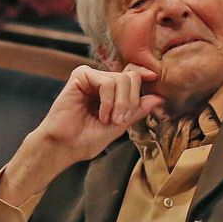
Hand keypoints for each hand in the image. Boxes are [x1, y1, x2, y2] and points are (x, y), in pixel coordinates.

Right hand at [0, 64, 163, 204]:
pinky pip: (107, 82)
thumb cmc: (85, 140)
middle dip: (131, 101)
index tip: (154, 78)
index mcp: (110, 91)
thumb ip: (136, 110)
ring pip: (122, 79)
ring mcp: (91, 77)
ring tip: (109, 120)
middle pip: (131, 77)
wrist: (63, 146)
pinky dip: (109, 101)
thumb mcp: (119, 125)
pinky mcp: (81, 75)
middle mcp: (101, 81)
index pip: (132, 75)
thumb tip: (159, 98)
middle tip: (121, 120)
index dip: (143, 75)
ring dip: (120, 104)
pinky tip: (101, 115)